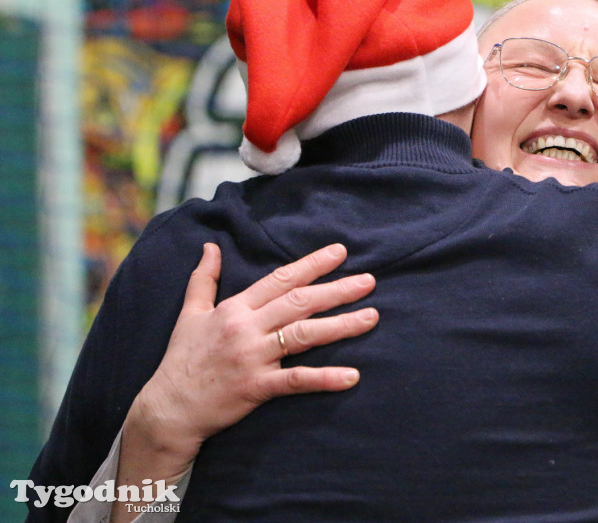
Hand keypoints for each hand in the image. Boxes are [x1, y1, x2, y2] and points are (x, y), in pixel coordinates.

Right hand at [122, 243, 378, 479]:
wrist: (168, 408)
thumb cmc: (182, 359)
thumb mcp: (190, 313)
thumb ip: (204, 279)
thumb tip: (210, 246)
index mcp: (235, 308)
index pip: (280, 279)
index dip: (312, 265)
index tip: (340, 252)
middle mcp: (247, 328)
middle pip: (300, 302)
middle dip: (337, 289)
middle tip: (369, 281)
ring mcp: (253, 357)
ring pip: (304, 335)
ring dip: (341, 325)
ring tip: (372, 317)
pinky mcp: (257, 387)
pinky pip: (297, 380)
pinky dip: (325, 378)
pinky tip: (352, 376)